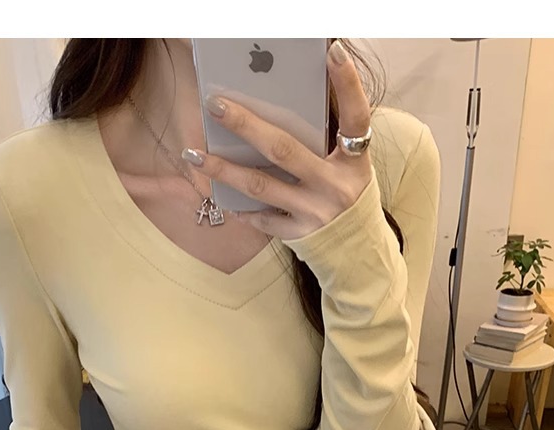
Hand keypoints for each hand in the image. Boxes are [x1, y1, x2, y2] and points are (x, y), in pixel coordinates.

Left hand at [182, 39, 372, 240]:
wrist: (358, 253)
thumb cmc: (348, 198)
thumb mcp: (349, 168)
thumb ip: (324, 143)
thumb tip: (279, 110)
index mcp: (354, 162)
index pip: (356, 118)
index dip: (348, 85)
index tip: (333, 52)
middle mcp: (335, 186)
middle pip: (284, 149)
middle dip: (245, 125)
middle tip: (216, 105)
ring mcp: (315, 213)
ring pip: (259, 186)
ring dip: (223, 169)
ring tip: (195, 154)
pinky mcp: (300, 235)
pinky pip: (262, 218)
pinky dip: (240, 207)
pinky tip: (220, 194)